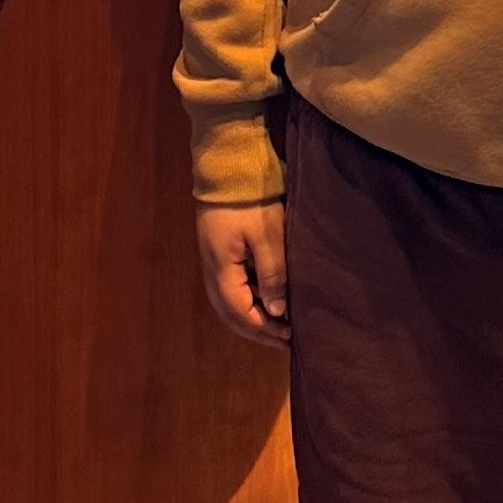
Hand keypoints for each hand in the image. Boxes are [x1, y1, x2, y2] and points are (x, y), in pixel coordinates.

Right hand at [196, 201, 289, 348]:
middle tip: (284, 339)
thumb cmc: (251, 199)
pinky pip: (229, 286)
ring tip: (277, 323)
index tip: (290, 338)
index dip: (265, 330)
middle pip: (229, 313)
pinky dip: (247, 299)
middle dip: (256, 330)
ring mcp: (212, 258)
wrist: (228, 162)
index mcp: (221, 269)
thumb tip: (276, 312)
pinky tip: (266, 297)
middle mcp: (211, 269)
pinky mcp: (217, 249)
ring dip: (250, 316)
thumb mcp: (268, 236)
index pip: (240, 314)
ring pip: (227, 301)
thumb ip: (272, 275)